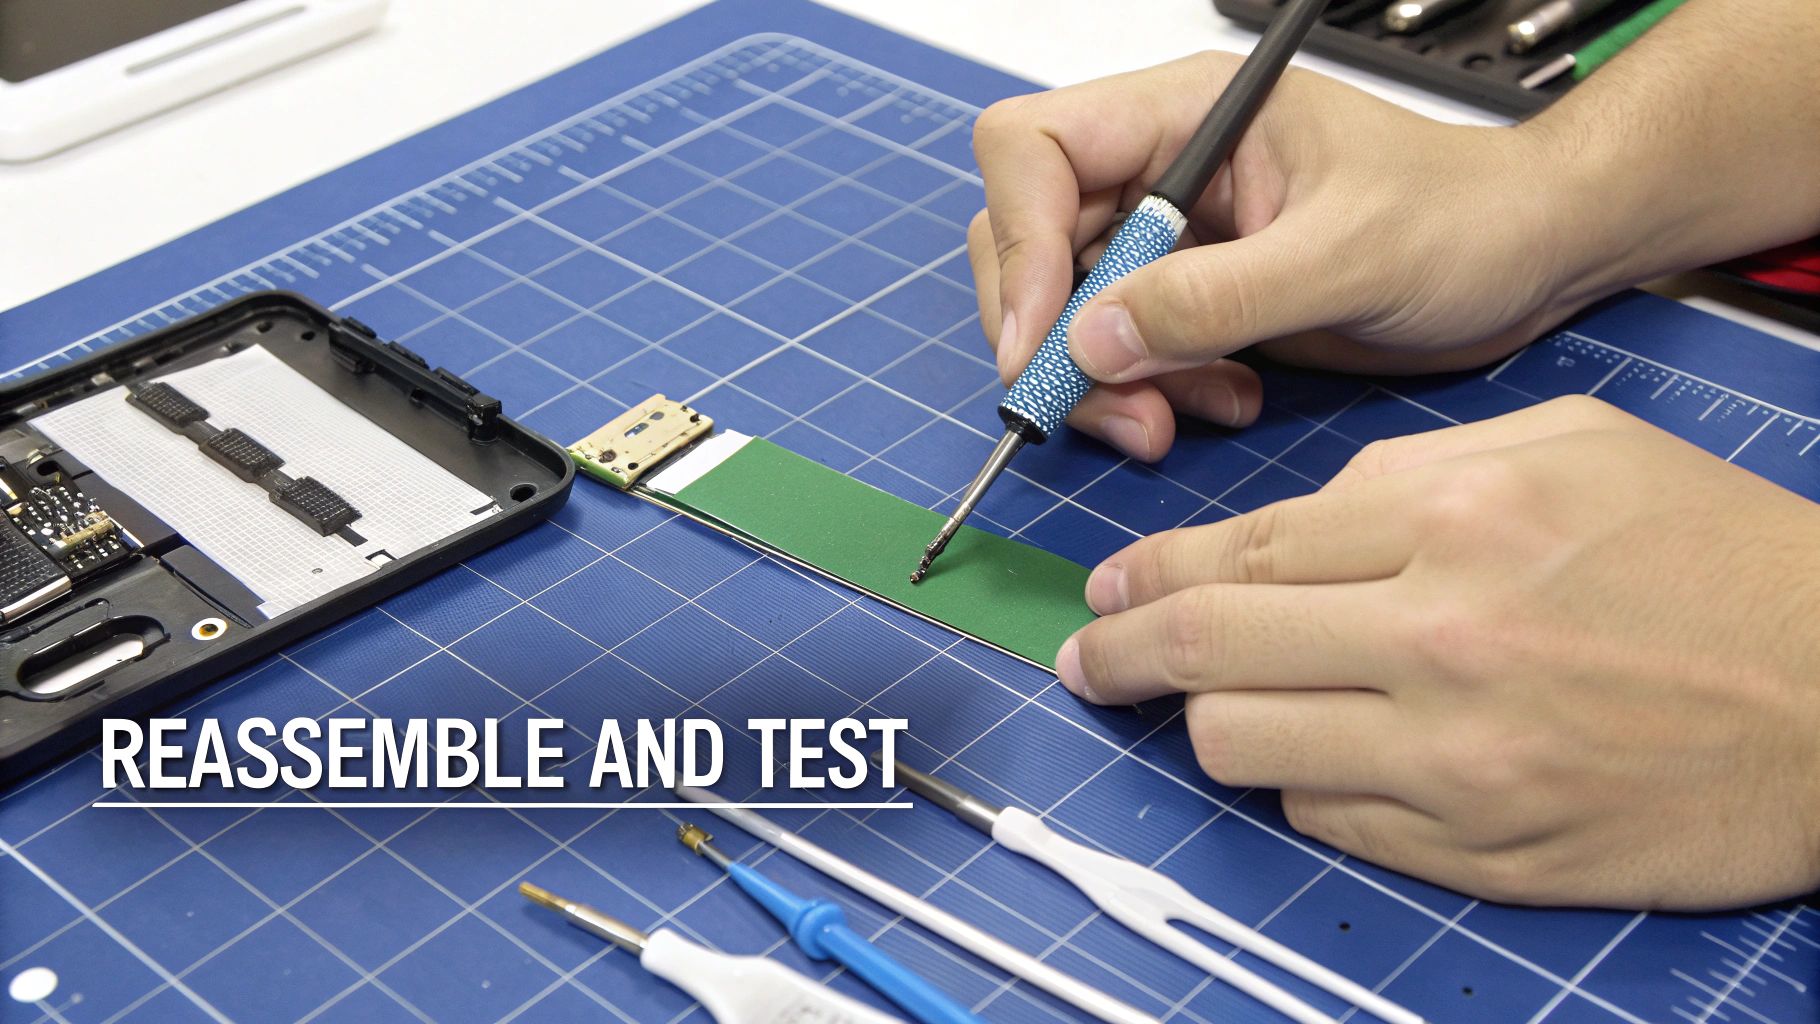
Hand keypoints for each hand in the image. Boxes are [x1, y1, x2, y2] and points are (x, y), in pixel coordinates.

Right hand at [966, 52, 1612, 460]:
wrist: (1529, 259)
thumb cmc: (1467, 218)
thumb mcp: (1349, 257)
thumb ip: (1217, 299)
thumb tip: (1090, 343)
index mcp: (1188, 114)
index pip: (1033, 150)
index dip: (1019, 243)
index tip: (1043, 341)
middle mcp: (1161, 168)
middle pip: (1028, 239)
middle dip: (1053, 335)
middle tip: (1105, 408)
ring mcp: (1172, 235)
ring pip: (1067, 309)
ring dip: (1102, 380)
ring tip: (1170, 422)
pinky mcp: (1192, 297)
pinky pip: (1122, 351)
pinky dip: (1148, 393)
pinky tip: (1220, 404)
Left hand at [1054, 396, 1819, 909]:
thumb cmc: (1716, 560)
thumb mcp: (1573, 448)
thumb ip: (1414, 472)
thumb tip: (1294, 521)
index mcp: (1459, 518)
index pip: (1242, 548)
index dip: (1150, 572)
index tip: (1110, 591)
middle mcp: (1441, 636)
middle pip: (1209, 647)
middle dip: (1121, 654)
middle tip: (1090, 660)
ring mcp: (1455, 756)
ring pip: (1241, 744)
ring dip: (1208, 722)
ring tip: (1209, 706)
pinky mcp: (1479, 846)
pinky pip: (1325, 819)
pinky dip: (1303, 784)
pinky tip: (1328, 755)